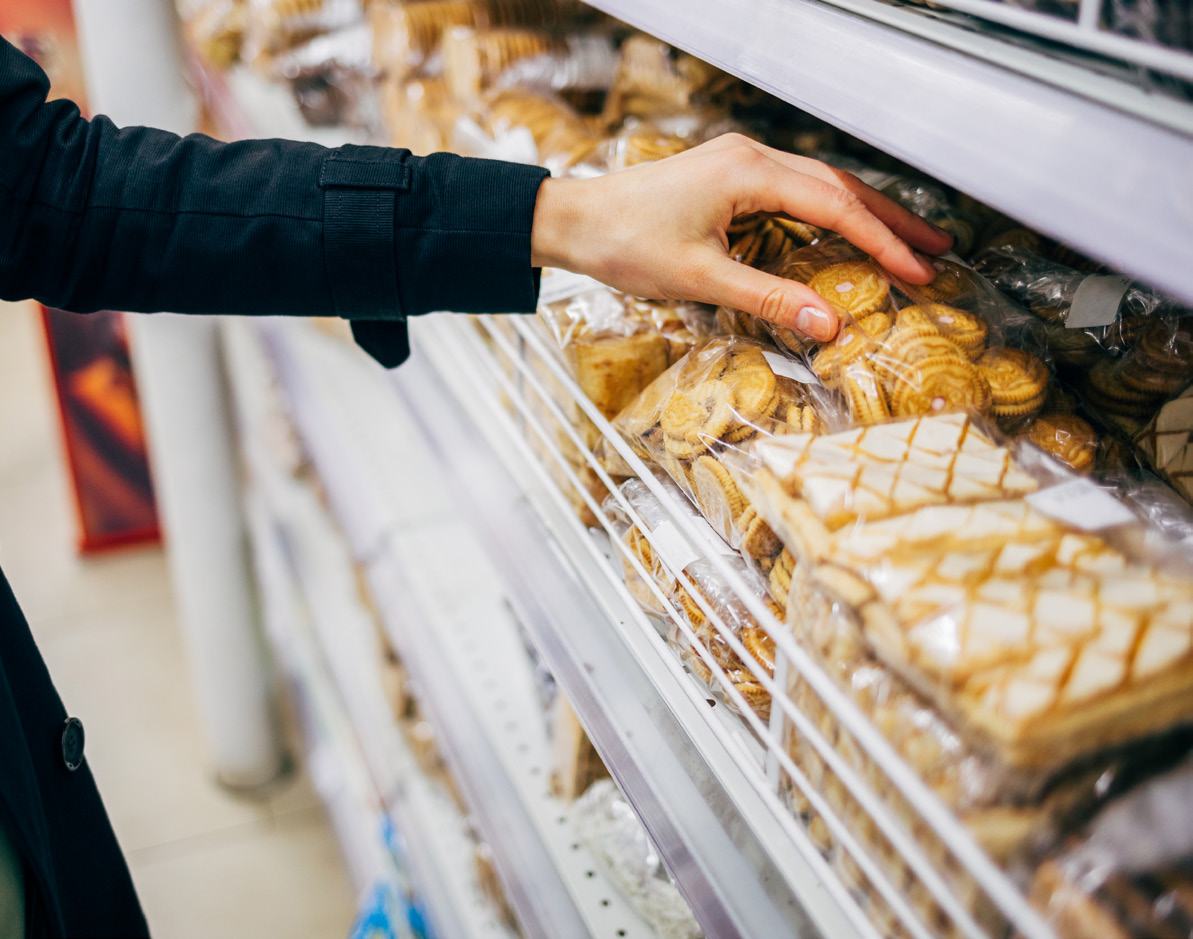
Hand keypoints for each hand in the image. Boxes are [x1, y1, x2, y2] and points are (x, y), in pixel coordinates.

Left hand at [530, 133, 951, 341]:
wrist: (574, 219)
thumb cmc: (625, 243)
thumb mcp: (700, 279)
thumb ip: (769, 299)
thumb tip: (829, 325)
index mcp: (750, 173)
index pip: (836, 207)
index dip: (881, 242)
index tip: (918, 271)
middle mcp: (752, 157)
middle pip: (840, 187)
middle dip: (891, 220)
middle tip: (937, 249)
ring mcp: (741, 162)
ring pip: (820, 185)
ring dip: (865, 214)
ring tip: (907, 241)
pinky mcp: (729, 174)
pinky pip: (796, 190)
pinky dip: (830, 212)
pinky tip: (846, 231)